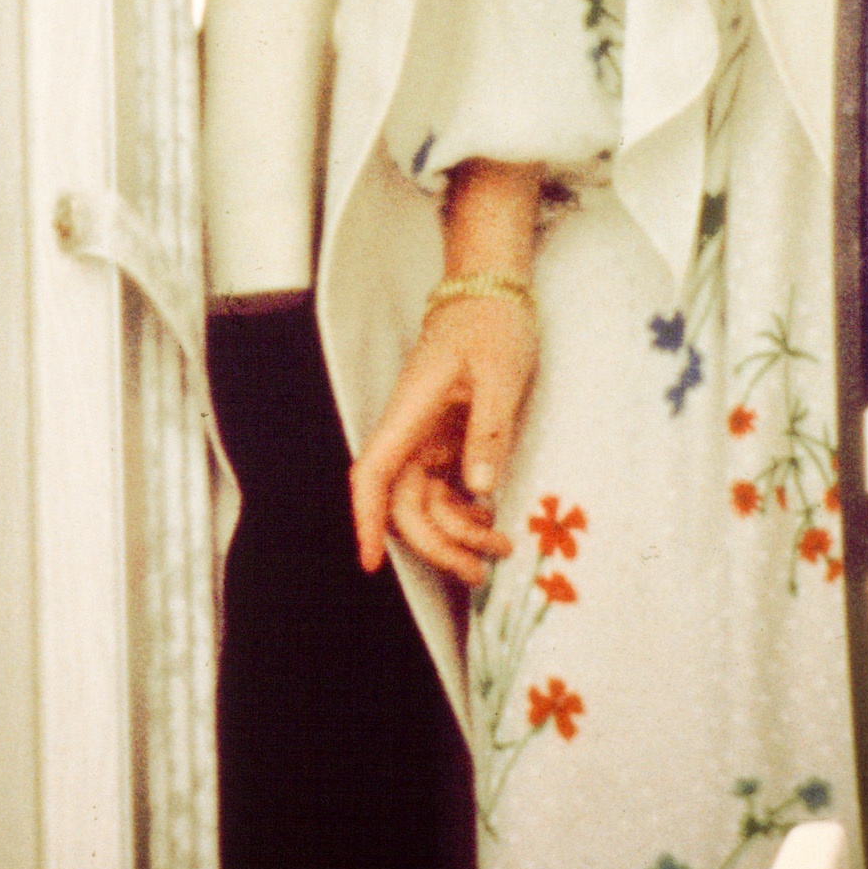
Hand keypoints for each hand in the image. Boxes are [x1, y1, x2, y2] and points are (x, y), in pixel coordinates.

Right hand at [348, 295, 537, 585]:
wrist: (492, 295)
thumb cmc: (491, 326)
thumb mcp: (501, 376)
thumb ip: (489, 432)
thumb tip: (478, 491)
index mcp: (411, 411)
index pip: (373, 473)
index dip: (366, 518)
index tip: (371, 560)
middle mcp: (411, 431)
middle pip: (402, 502)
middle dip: (435, 545)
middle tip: (479, 573)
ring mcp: (427, 438)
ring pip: (424, 503)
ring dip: (455, 535)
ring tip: (498, 550)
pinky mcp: (445, 441)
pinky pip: (444, 490)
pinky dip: (464, 514)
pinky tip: (490, 520)